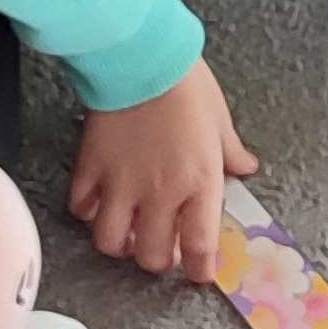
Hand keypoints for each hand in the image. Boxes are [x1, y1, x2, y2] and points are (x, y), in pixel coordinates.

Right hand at [69, 59, 260, 280]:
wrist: (140, 55)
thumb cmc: (184, 82)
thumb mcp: (221, 120)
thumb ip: (232, 152)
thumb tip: (245, 166)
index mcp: (198, 183)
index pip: (200, 247)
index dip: (198, 269)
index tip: (199, 273)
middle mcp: (159, 193)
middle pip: (151, 256)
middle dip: (158, 261)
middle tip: (163, 250)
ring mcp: (121, 183)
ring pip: (110, 241)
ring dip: (120, 244)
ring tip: (127, 233)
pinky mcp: (91, 167)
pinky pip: (82, 206)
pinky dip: (89, 212)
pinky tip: (99, 203)